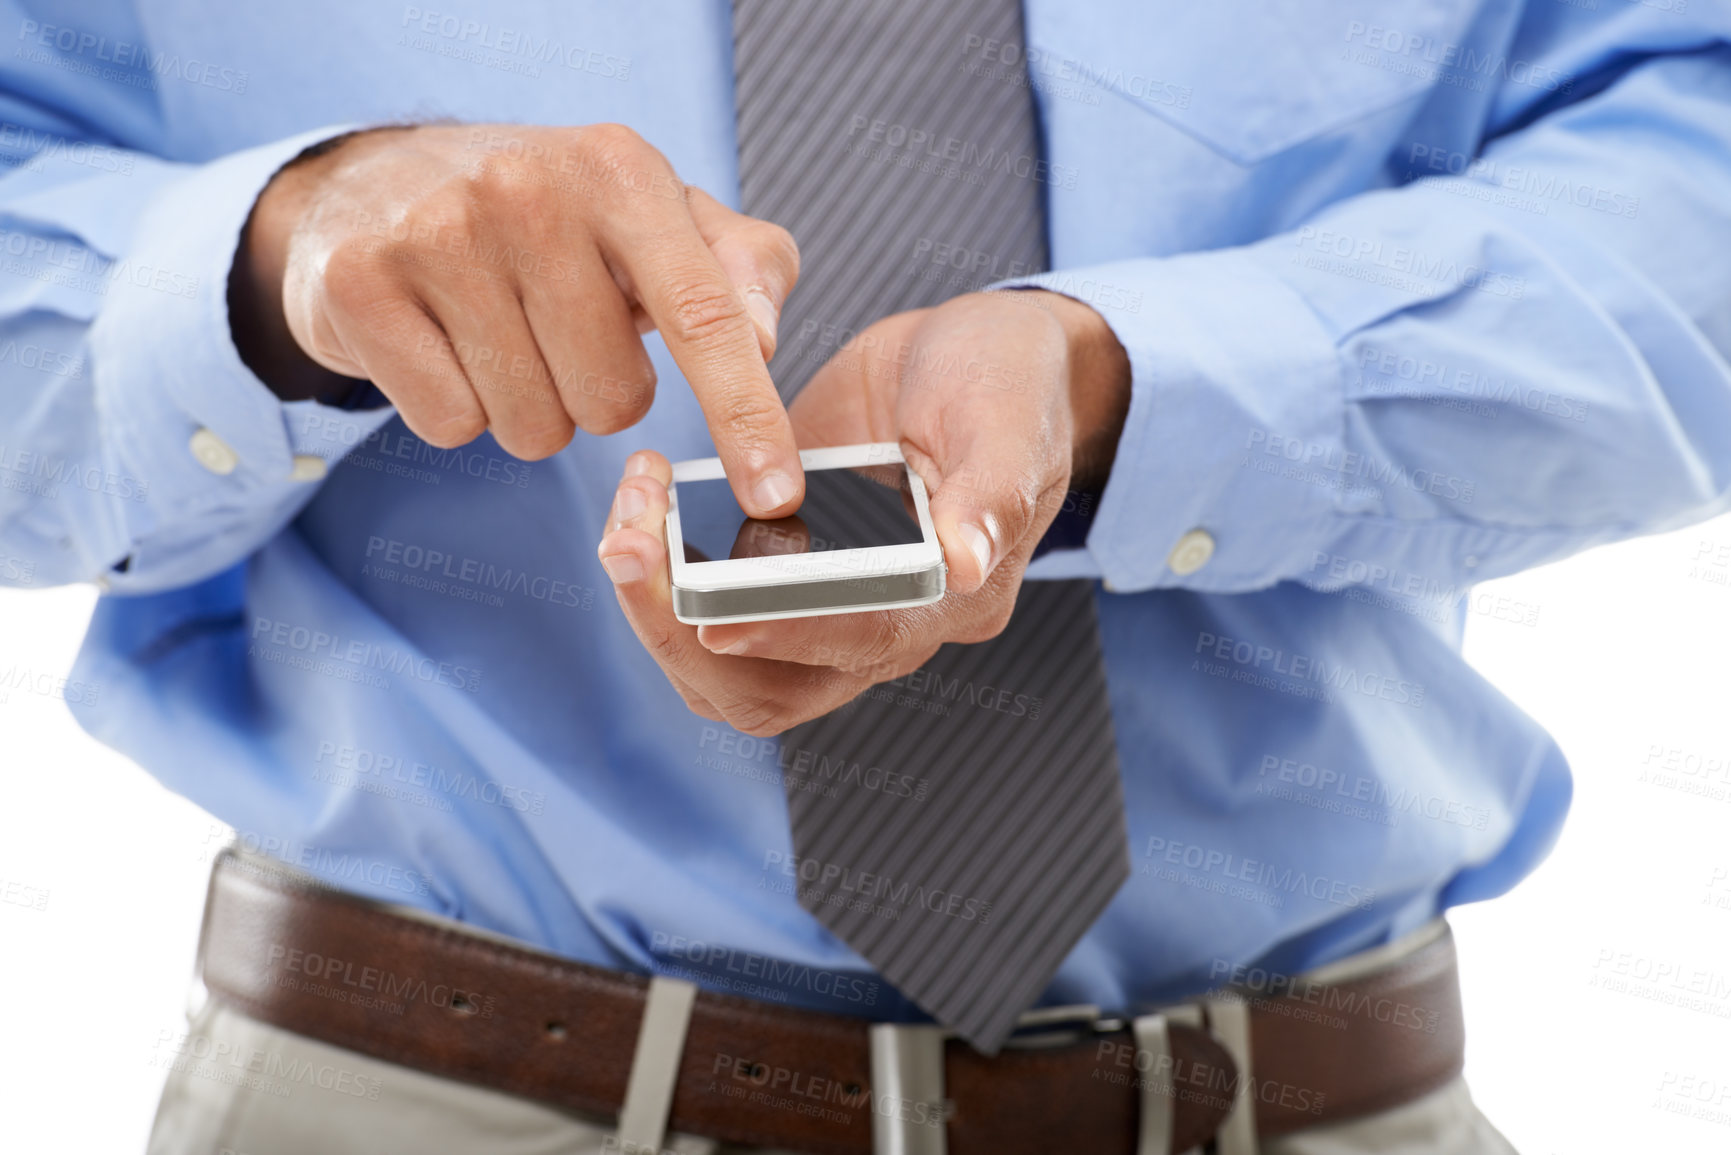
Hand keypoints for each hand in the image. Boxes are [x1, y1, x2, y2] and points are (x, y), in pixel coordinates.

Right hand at [229, 123, 804, 517]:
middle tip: (561, 334)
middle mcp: (527, 189)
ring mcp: (436, 233)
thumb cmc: (551, 216)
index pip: (706, 316)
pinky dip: (457, 409)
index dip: (748, 417)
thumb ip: (741, 269)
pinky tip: (442, 345)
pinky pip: (451, 425)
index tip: (776, 495)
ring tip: (501, 336)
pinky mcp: (361, 285)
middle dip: (598, 395)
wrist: (377, 181)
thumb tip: (763, 338)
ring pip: (533, 426)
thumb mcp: (659, 217)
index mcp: (621, 170)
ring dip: (529, 408)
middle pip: (614, 402)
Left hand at [596, 289, 1130, 735]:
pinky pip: (705, 613)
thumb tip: (965, 564)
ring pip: (725, 669)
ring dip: (658, 612)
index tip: (715, 615)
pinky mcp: (777, 573)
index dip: (789, 633)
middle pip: (774, 688)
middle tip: (629, 544)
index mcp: (953, 599)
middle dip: (685, 630)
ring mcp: (824, 607)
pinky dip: (661, 577)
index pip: (867, 640)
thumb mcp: (1008, 417)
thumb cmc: (1006, 382)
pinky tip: (640, 509)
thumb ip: (991, 489)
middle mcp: (886, 626)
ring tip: (625, 522)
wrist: (968, 355)